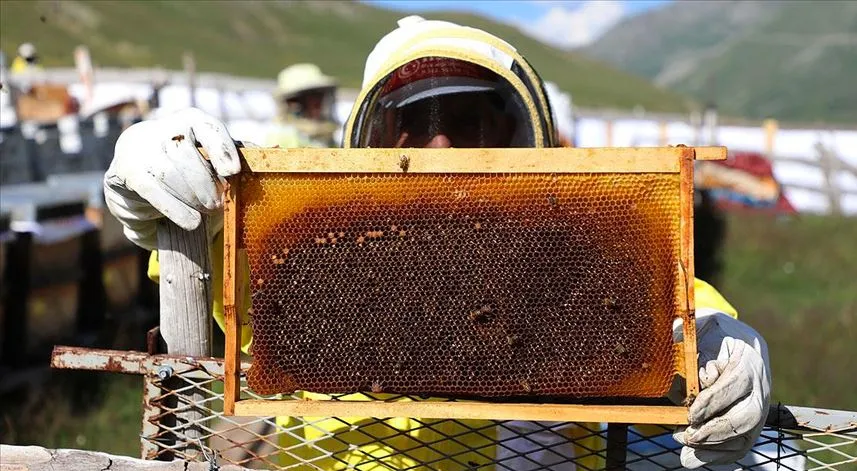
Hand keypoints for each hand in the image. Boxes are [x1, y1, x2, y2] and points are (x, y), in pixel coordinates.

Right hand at [103, 108, 240, 249]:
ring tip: (205, 211)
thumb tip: (269, 153)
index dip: (221, 148)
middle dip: (205, 184)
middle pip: (186, 154)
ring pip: (169, 172)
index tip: (233, 171)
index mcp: (190, 120)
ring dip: (191, 197)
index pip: (207, 127)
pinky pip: (152, 190)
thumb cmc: (187, 166)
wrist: (139, 176)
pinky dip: (174, 208)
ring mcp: (142, 147)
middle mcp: (164, 128)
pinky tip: (191, 223)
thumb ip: (236, 153)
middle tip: (218, 205)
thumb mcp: (211, 156)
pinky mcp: (127, 170)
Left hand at [674, 311, 771, 468]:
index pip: (736, 385)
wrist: (740, 342)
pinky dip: (717, 456)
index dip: (713, 401)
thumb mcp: (703, 326)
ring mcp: (759, 408)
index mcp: (748, 360)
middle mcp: (760, 387)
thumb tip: (674, 342)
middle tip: (687, 434)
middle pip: (749, 416)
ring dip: (714, 446)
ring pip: (746, 435)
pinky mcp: (752, 425)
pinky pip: (740, 446)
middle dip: (716, 429)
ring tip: (684, 444)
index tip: (690, 413)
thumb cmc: (715, 334)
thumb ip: (688, 336)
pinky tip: (692, 457)